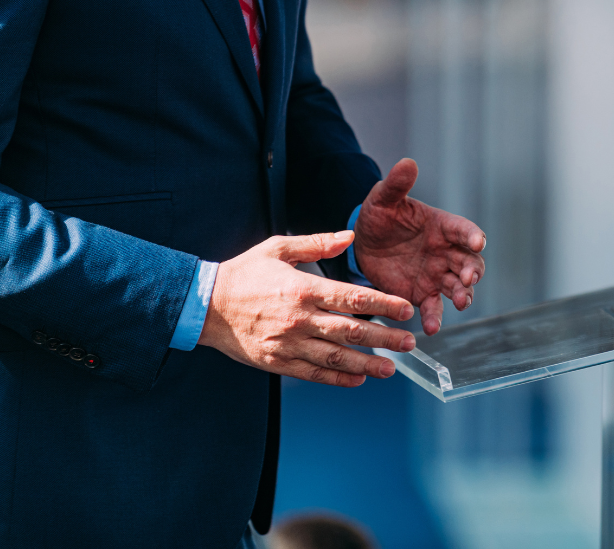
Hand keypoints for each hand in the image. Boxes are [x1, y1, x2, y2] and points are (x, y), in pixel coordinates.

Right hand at [200, 231, 415, 386]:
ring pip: (336, 358)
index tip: (405, 310)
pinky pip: (314, 373)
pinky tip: (358, 379)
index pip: (353, 298)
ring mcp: (288, 344)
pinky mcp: (277, 362)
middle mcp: (299, 319)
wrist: (204, 306)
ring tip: (392, 368)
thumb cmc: (244, 274)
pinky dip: (338, 378)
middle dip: (385, 338)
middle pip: (351, 331)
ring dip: (367, 364)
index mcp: (303, 289)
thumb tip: (350, 235)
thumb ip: (317, 243)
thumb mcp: (278, 248)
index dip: (384, 305)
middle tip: (409, 343)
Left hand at [355, 158, 485, 335]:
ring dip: (463, 295)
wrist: (363, 244)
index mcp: (441, 226)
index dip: (471, 235)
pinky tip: (431, 327)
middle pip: (469, 262)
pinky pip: (434, 307)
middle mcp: (445, 252)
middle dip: (472, 271)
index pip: (463, 229)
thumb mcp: (383, 199)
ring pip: (458, 287)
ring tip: (460, 303)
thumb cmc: (379, 216)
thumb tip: (407, 162)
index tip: (477, 241)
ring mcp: (436, 275)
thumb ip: (397, 184)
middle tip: (468, 279)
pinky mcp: (422, 294)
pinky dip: (435, 317)